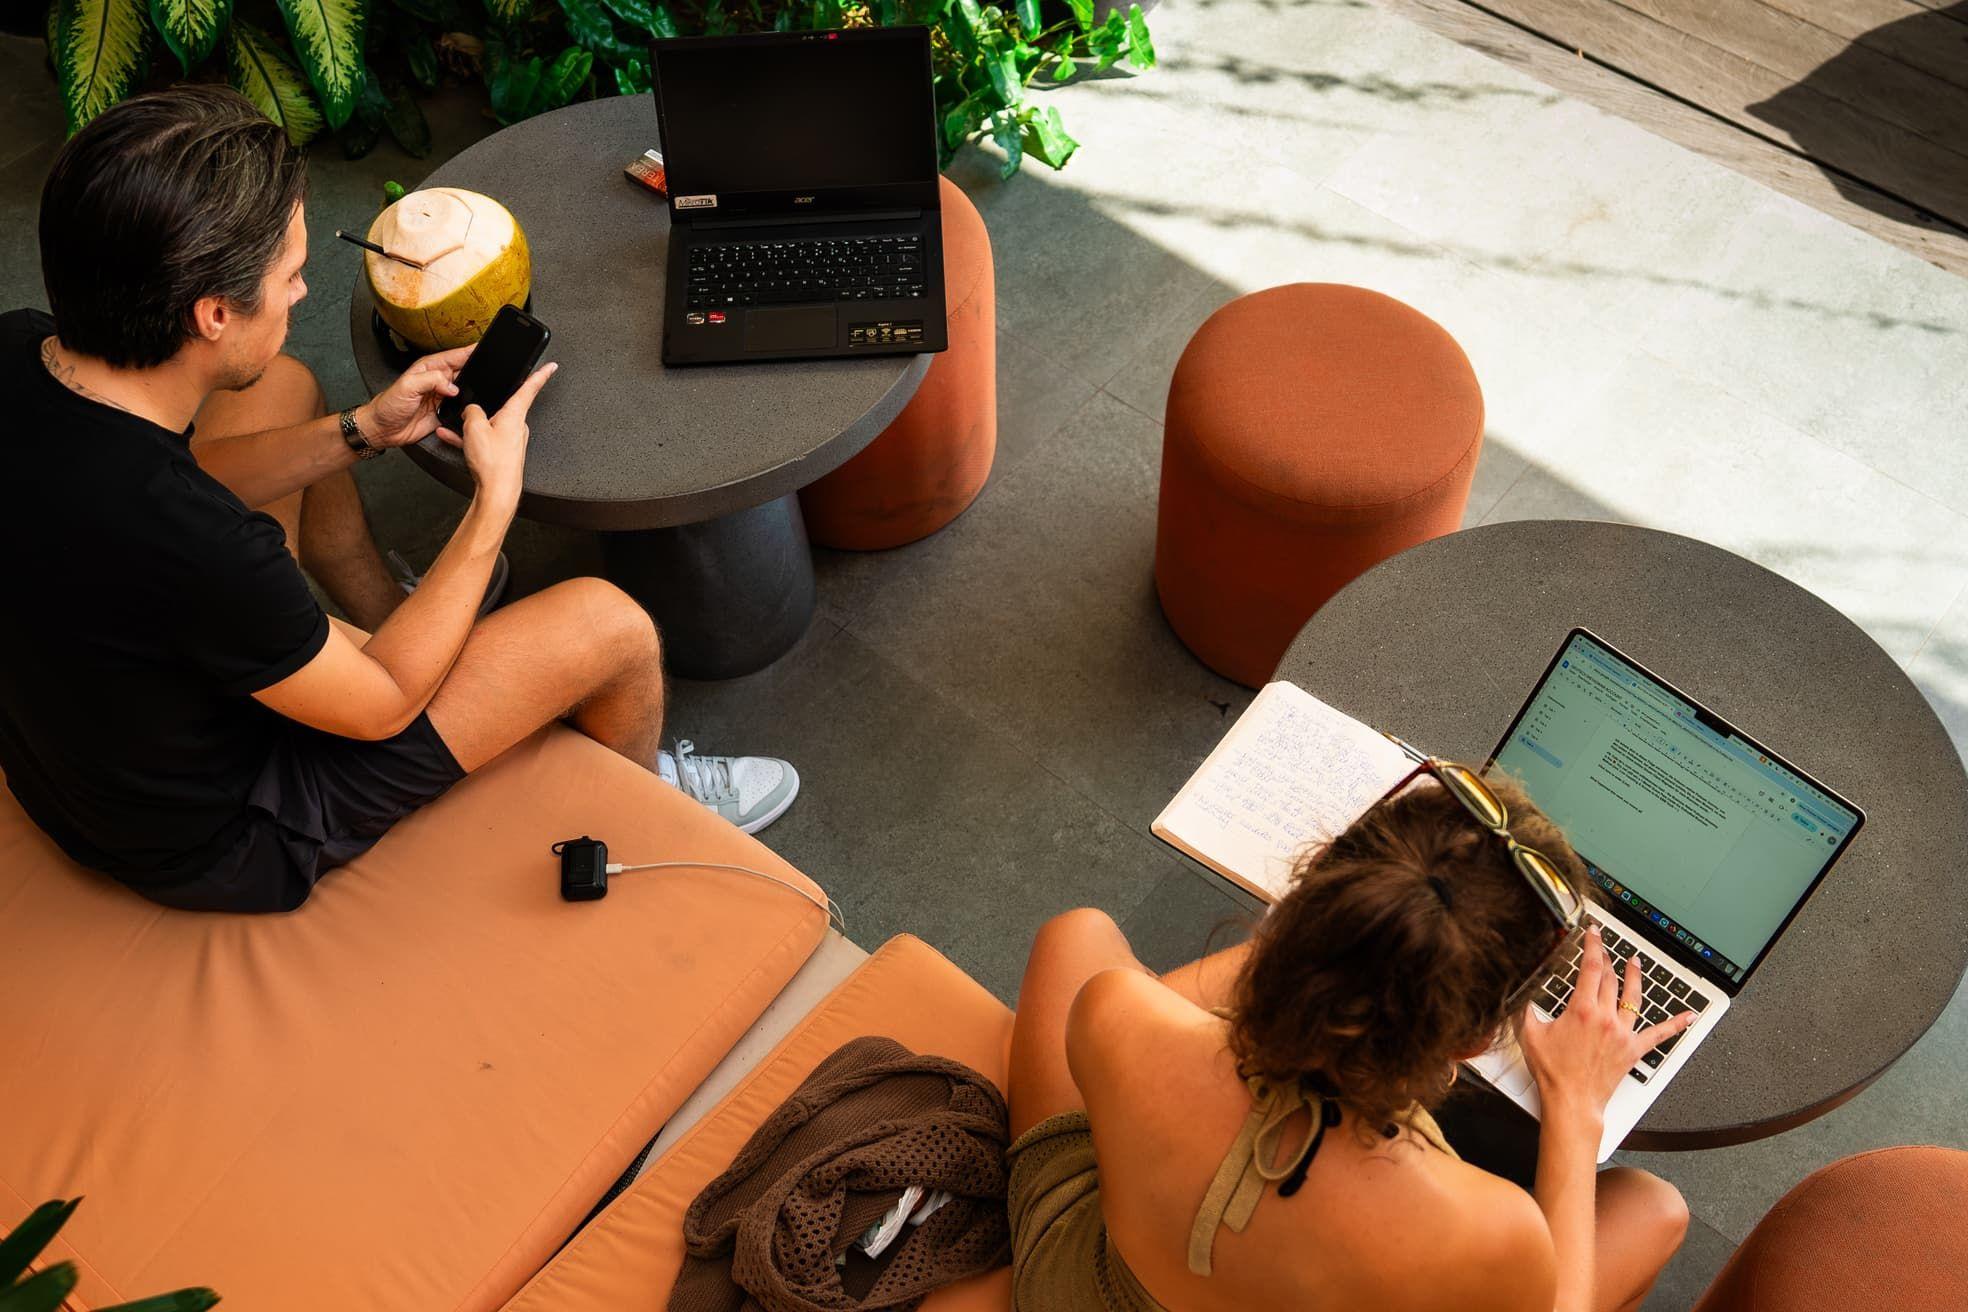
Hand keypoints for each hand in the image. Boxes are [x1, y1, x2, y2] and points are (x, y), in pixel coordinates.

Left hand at [356, 345, 473, 448]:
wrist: (384, 429)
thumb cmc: (388, 405)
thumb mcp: (407, 386)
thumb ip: (431, 379)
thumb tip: (453, 386)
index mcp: (429, 367)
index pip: (455, 355)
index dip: (470, 351)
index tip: (483, 349)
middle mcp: (438, 380)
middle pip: (465, 371)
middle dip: (476, 371)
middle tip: (486, 373)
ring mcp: (443, 396)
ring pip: (467, 389)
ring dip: (474, 390)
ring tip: (482, 389)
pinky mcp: (446, 412)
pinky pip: (463, 408)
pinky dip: (469, 407)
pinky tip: (471, 407)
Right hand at [442, 361, 556, 515]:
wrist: (496, 492)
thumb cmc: (493, 462)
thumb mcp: (474, 427)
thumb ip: (471, 411)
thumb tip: (471, 410)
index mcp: (515, 414)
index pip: (530, 388)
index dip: (541, 375)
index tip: (552, 366)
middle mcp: (516, 426)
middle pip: (500, 408)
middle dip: (482, 410)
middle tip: (469, 418)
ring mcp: (510, 440)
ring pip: (487, 425)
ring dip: (471, 427)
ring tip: (457, 432)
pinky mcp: (502, 453)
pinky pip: (483, 439)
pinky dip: (469, 438)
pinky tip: (453, 438)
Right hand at [1519, 928, 1695, 1127]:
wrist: (1572, 1101)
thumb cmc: (1552, 1072)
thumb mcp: (1529, 1033)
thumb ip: (1525, 1008)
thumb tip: (1519, 991)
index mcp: (1582, 1009)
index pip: (1591, 967)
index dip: (1593, 945)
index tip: (1593, 933)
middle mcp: (1606, 1018)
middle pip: (1611, 979)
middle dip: (1608, 959)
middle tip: (1604, 948)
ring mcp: (1623, 1033)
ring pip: (1634, 998)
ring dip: (1635, 977)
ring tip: (1635, 963)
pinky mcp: (1633, 1050)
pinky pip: (1659, 1034)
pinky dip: (1676, 1024)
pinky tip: (1689, 1016)